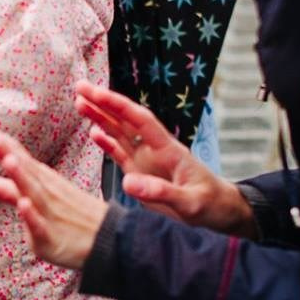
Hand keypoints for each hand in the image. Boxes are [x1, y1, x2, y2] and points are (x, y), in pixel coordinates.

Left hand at [0, 120, 107, 269]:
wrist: (108, 240)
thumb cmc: (71, 216)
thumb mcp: (40, 195)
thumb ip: (8, 187)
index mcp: (38, 180)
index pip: (15, 155)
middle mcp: (42, 191)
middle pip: (22, 167)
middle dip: (5, 150)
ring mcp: (48, 212)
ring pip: (32, 191)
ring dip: (20, 175)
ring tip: (8, 160)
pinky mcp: (51, 236)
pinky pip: (40, 225)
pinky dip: (31, 215)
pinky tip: (23, 204)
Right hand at [73, 82, 256, 235]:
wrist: (219, 212)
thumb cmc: (210, 204)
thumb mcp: (190, 202)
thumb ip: (161, 192)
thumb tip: (128, 183)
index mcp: (168, 149)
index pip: (140, 121)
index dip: (118, 106)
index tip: (98, 93)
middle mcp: (155, 150)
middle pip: (126, 120)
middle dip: (103, 103)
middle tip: (80, 87)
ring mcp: (146, 161)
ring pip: (120, 134)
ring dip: (100, 119)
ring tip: (79, 103)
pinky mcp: (141, 174)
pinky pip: (120, 155)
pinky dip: (107, 144)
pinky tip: (93, 133)